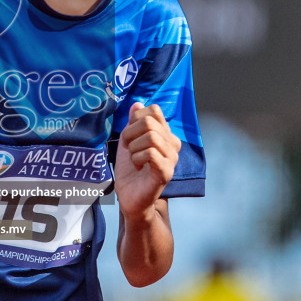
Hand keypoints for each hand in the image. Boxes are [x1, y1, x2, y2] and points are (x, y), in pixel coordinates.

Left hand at [114, 103, 180, 218]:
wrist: (130, 197)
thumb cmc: (130, 170)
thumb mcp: (128, 141)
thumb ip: (133, 123)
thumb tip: (137, 104)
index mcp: (165, 134)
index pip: (154, 110)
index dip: (135, 119)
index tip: (129, 136)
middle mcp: (172, 144)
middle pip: (149, 122)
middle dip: (130, 134)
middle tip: (129, 149)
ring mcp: (172, 158)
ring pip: (151, 136)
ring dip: (134, 148)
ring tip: (134, 159)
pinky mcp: (167, 172)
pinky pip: (151, 153)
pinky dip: (137, 158)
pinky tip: (138, 167)